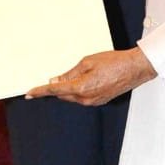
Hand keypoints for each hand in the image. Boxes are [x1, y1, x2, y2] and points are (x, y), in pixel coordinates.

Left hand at [26, 47, 155, 105]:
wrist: (134, 69)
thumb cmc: (114, 62)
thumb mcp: (87, 62)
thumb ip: (70, 73)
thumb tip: (56, 80)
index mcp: (81, 88)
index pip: (54, 90)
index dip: (40, 91)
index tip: (29, 93)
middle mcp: (86, 98)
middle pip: (62, 94)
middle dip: (56, 86)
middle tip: (55, 75)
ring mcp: (93, 102)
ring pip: (72, 96)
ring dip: (69, 87)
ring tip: (78, 72)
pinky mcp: (99, 101)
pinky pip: (82, 97)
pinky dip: (78, 90)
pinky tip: (85, 79)